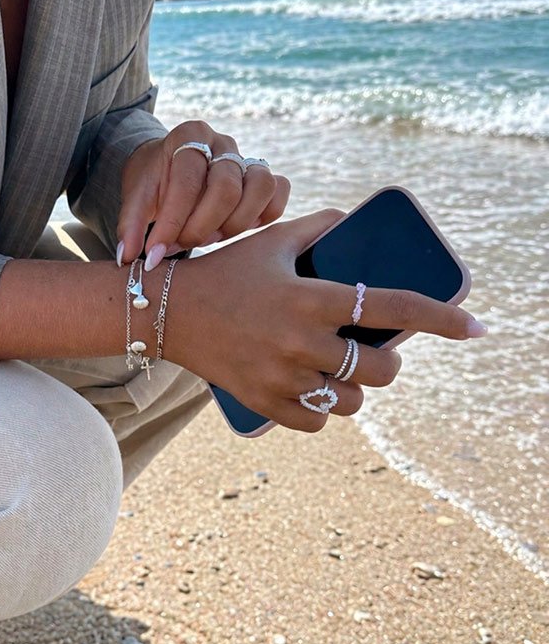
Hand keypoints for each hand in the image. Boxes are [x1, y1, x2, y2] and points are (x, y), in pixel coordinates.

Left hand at [117, 120, 289, 270]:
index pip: (187, 181)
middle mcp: (222, 142)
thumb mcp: (135, 199)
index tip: (156, 251)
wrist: (168, 171)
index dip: (172, 221)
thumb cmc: (152, 184)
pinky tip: (234, 229)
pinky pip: (279, 193)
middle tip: (181, 244)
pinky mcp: (262, 177)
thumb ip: (130, 226)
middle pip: (227, 187)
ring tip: (208, 238)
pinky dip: (263, 216)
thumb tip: (125, 258)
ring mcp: (247, 158)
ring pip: (261, 187)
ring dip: (234, 224)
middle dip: (202, 226)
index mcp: (188, 135)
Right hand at [163, 209, 485, 432]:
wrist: (168, 311)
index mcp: (310, 298)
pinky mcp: (263, 401)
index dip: (441, 317)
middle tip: (372, 351)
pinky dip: (321, 408)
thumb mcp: (270, 241)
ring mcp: (281, 376)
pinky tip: (312, 391)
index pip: (390, 307)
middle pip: (380, 369)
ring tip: (339, 372)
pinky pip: (315, 421)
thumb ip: (317, 228)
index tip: (476, 328)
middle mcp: (300, 341)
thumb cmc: (224, 272)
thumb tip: (353, 222)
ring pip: (351, 400)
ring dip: (355, 388)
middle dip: (387, 361)